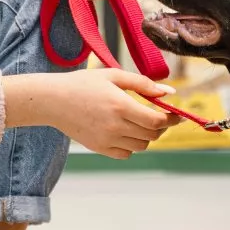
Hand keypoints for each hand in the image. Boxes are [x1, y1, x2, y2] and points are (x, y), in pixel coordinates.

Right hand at [4, 69, 180, 158]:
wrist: (53, 101)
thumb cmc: (83, 84)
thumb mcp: (113, 76)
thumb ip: (143, 84)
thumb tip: (169, 92)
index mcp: (121, 105)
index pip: (157, 121)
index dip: (171, 119)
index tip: (176, 114)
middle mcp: (115, 126)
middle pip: (152, 135)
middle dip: (161, 126)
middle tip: (159, 116)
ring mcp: (107, 140)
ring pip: (141, 146)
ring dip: (147, 136)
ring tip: (141, 123)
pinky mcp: (99, 148)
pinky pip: (126, 154)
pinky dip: (132, 145)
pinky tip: (126, 132)